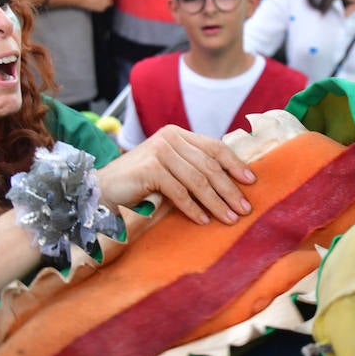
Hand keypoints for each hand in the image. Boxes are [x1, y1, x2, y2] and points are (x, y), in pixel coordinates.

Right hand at [98, 125, 254, 224]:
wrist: (102, 189)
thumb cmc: (139, 184)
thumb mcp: (170, 169)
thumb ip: (192, 168)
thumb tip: (230, 184)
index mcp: (178, 134)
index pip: (214, 147)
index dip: (235, 164)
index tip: (252, 182)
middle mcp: (170, 137)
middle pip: (209, 166)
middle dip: (230, 189)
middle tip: (245, 208)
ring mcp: (160, 151)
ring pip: (198, 180)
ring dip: (216, 202)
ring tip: (229, 218)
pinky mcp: (150, 168)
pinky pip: (179, 192)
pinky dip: (193, 208)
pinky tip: (203, 220)